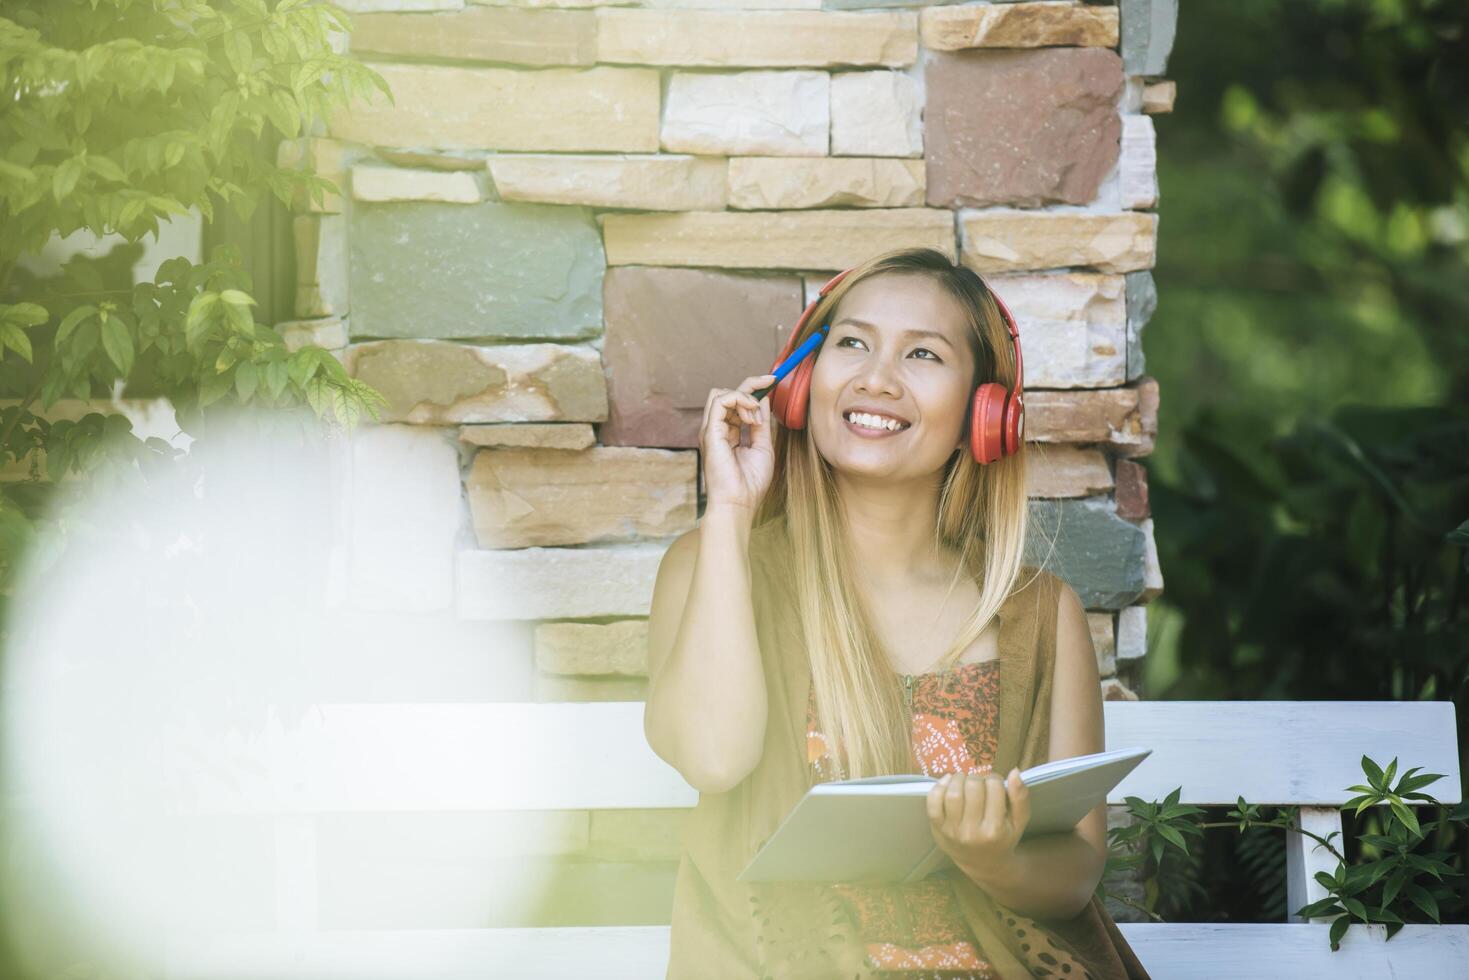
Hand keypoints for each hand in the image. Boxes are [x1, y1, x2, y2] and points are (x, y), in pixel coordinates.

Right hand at [699, 374, 777, 516]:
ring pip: (721, 393)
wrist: (739, 503)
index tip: (772, 381)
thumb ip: (761, 424)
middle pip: (727, 393)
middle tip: (770, 385)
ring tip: (757, 417)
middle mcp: (717, 429)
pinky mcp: (710, 432)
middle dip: (750, 386)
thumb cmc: (750, 482)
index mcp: (728, 433)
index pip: (736, 402)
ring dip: (745, 397)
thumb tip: (763, 400)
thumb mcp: (762, 447)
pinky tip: (752, 417)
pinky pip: (720, 401)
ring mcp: (711, 430)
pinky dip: (739, 401)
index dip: (753, 389)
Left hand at [927, 768, 1030, 886]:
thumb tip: (1015, 772)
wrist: (982, 863)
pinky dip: (939, 786)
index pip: (994, 787)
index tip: (995, 784)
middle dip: (977, 778)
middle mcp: (972, 831)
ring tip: (965, 781)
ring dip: (959, 779)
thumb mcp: (1018, 822)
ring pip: (953, 792)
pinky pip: (933, 801)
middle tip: (979, 783)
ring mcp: (952, 830)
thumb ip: (1020, 797)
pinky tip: (948, 783)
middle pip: (972, 787)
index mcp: (995, 829)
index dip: (995, 779)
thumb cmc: (1002, 838)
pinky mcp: (937, 828)